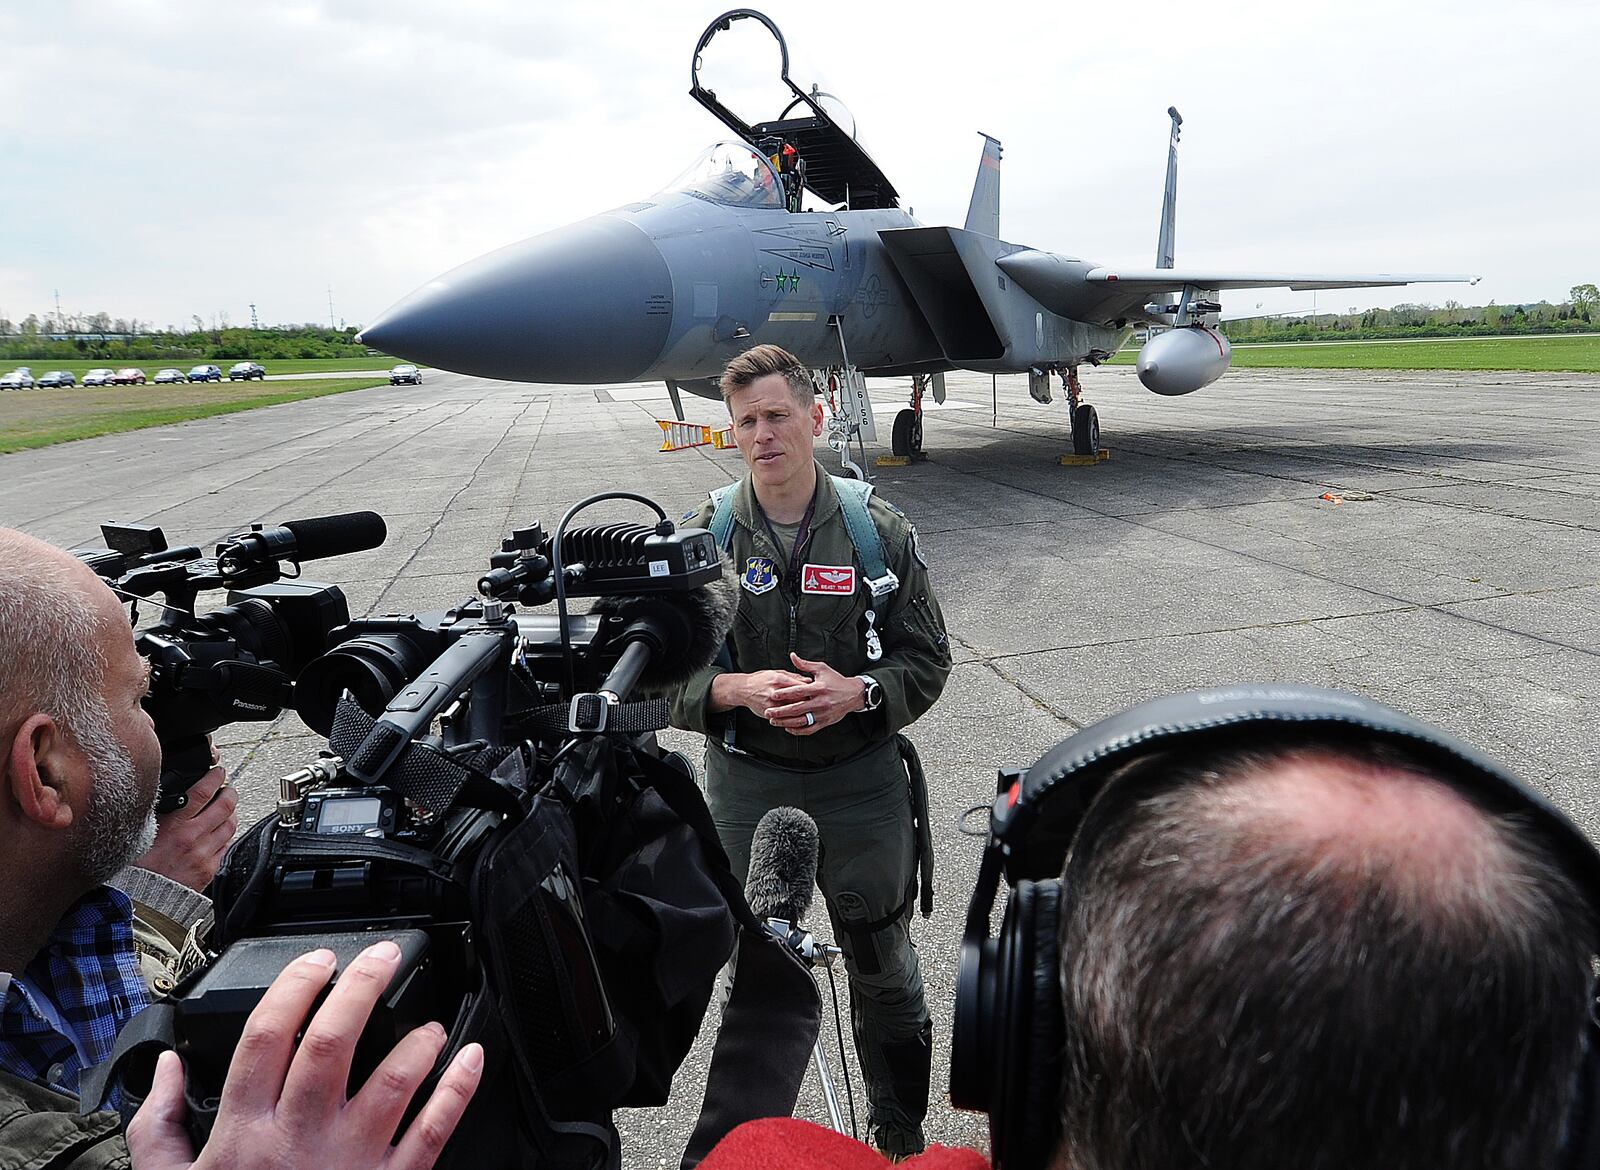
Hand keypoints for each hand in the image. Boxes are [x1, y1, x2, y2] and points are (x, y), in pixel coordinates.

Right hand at [125, 941, 483, 1169]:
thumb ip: (160, 1125)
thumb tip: (165, 1069)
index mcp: (244, 1133)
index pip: (266, 1039)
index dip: (293, 987)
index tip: (318, 960)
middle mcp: (298, 1140)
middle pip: (333, 1045)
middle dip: (362, 989)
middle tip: (384, 957)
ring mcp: (349, 1162)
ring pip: (392, 1084)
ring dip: (418, 1043)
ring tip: (430, 1022)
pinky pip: (433, 1133)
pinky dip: (458, 1092)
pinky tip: (470, 1059)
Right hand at [135, 754, 238, 890]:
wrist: (141, 902)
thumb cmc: (136, 869)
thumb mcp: (142, 834)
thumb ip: (160, 814)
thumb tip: (171, 795)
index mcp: (173, 825)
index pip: (202, 791)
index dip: (214, 777)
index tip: (217, 772)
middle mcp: (192, 838)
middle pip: (225, 805)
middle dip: (229, 792)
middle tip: (227, 788)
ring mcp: (204, 854)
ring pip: (230, 824)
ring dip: (231, 813)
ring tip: (226, 809)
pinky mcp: (210, 869)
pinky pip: (227, 846)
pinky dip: (226, 835)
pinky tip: (219, 833)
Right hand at [711, 669, 809, 716]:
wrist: (743, 689)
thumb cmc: (761, 680)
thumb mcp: (777, 672)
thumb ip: (793, 677)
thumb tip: (808, 680)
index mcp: (778, 680)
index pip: (798, 686)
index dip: (810, 690)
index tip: (818, 693)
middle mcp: (774, 692)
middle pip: (796, 700)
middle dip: (808, 703)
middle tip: (817, 705)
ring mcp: (770, 704)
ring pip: (790, 712)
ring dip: (801, 714)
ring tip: (810, 713)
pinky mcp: (767, 713)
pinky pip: (782, 719)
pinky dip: (791, 720)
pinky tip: (798, 720)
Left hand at [763, 653, 866, 736]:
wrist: (853, 694)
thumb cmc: (836, 681)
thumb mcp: (822, 669)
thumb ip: (805, 665)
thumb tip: (792, 656)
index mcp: (819, 688)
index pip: (799, 691)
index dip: (785, 693)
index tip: (773, 694)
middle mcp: (821, 702)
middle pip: (797, 708)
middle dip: (781, 711)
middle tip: (768, 712)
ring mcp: (822, 714)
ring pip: (801, 721)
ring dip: (786, 722)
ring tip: (774, 721)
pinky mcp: (824, 722)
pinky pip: (809, 729)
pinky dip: (797, 730)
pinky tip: (788, 728)